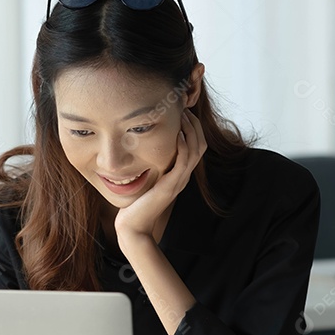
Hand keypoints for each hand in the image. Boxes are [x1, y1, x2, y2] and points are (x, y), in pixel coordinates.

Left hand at [115, 109, 207, 247]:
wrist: (133, 226)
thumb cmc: (136, 204)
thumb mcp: (146, 180)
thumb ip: (149, 167)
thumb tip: (141, 148)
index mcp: (179, 173)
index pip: (195, 146)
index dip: (192, 127)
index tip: (182, 111)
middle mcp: (182, 176)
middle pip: (201, 145)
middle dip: (195, 125)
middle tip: (185, 108)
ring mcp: (179, 181)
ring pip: (196, 151)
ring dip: (192, 131)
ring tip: (184, 116)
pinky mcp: (171, 185)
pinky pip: (184, 162)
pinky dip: (184, 146)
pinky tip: (178, 134)